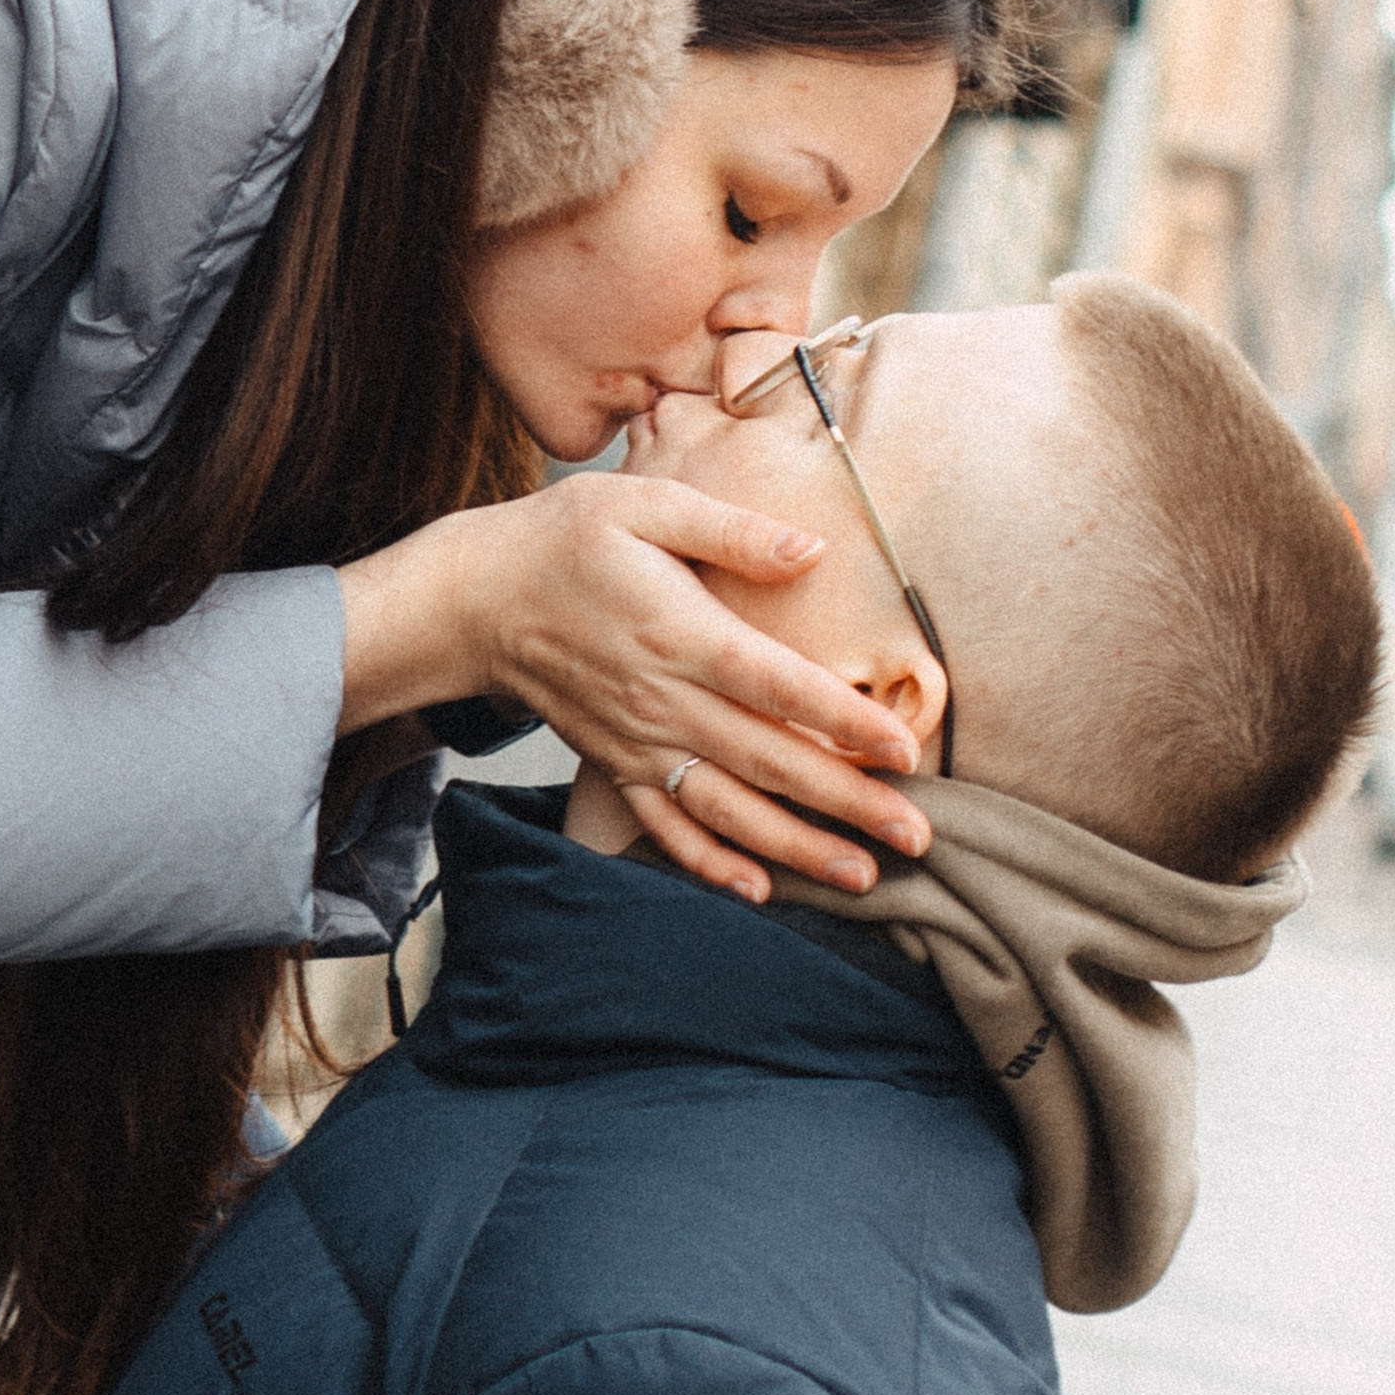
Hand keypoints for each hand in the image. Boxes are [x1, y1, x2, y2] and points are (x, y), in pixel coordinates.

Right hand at [336, 476, 930, 902]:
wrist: (475, 599)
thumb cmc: (563, 541)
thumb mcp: (646, 504)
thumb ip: (733, 530)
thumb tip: (812, 550)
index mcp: (680, 633)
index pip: (779, 687)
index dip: (845, 721)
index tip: (905, 751)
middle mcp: (663, 700)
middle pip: (769, 761)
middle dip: (849, 804)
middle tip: (919, 837)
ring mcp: (637, 741)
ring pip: (728, 809)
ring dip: (797, 848)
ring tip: (863, 876)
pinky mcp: (613, 764)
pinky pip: (665, 826)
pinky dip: (710, 864)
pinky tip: (757, 890)